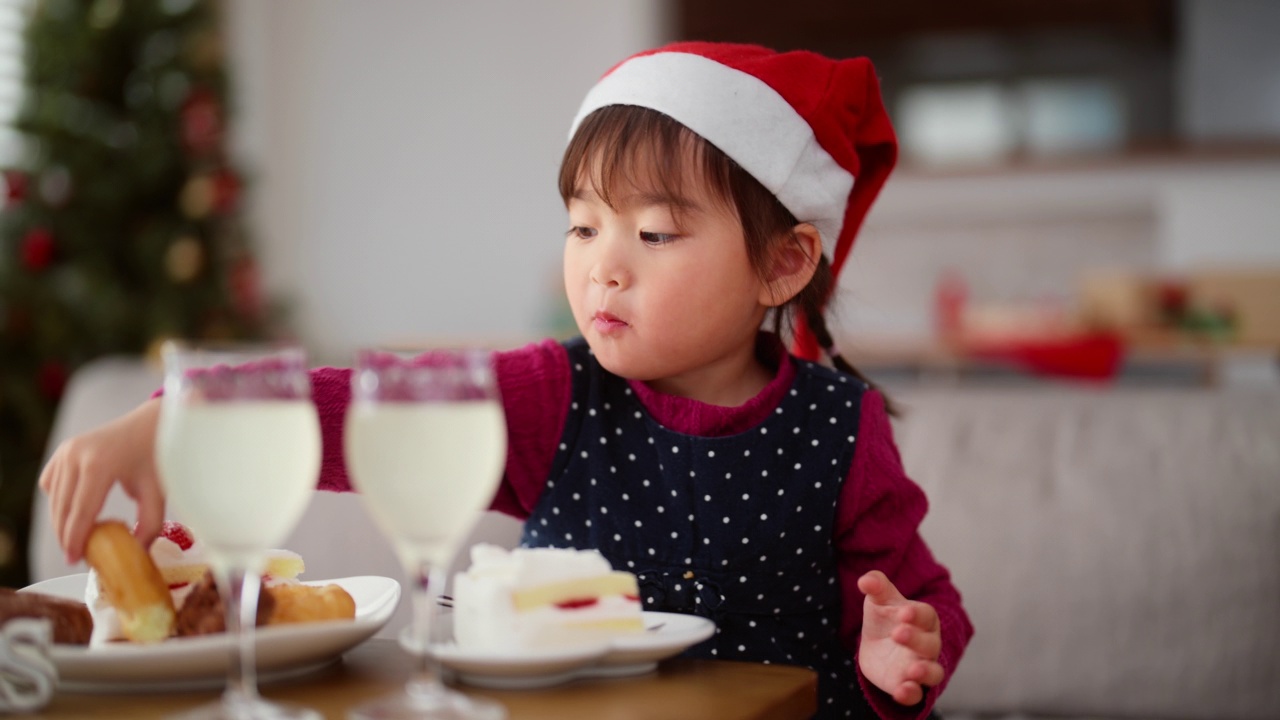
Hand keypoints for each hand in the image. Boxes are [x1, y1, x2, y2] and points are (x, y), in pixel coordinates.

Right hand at [38, 398, 165, 563]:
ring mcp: (66, 450)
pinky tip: (76, 510)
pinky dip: (59, 500)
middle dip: (66, 535)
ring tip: (78, 539)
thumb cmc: (159, 456)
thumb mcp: (158, 492)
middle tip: (76, 556)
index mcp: (100, 463)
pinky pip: (52, 483)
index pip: (82, 511)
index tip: (75, 560)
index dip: (76, 539)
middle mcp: (77, 455)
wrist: (153, 423)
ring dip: (62, 520)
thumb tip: (137, 554)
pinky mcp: (63, 450)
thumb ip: (150, 525)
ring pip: (54, 498)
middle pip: (63, 507)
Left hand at [857, 570, 943, 705]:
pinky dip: (911, 694)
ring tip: (913, 671)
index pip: (927, 615)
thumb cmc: (886, 617)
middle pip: (930, 643)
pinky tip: (900, 692)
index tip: (903, 612)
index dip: (917, 614)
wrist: (879, 644)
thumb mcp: (879, 600)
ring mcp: (920, 666)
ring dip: (925, 671)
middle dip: (916, 639)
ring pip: (934, 672)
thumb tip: (865, 580)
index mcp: (923, 619)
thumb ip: (876, 586)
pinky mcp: (909, 685)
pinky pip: (916, 693)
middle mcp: (927, 644)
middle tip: (898, 633)